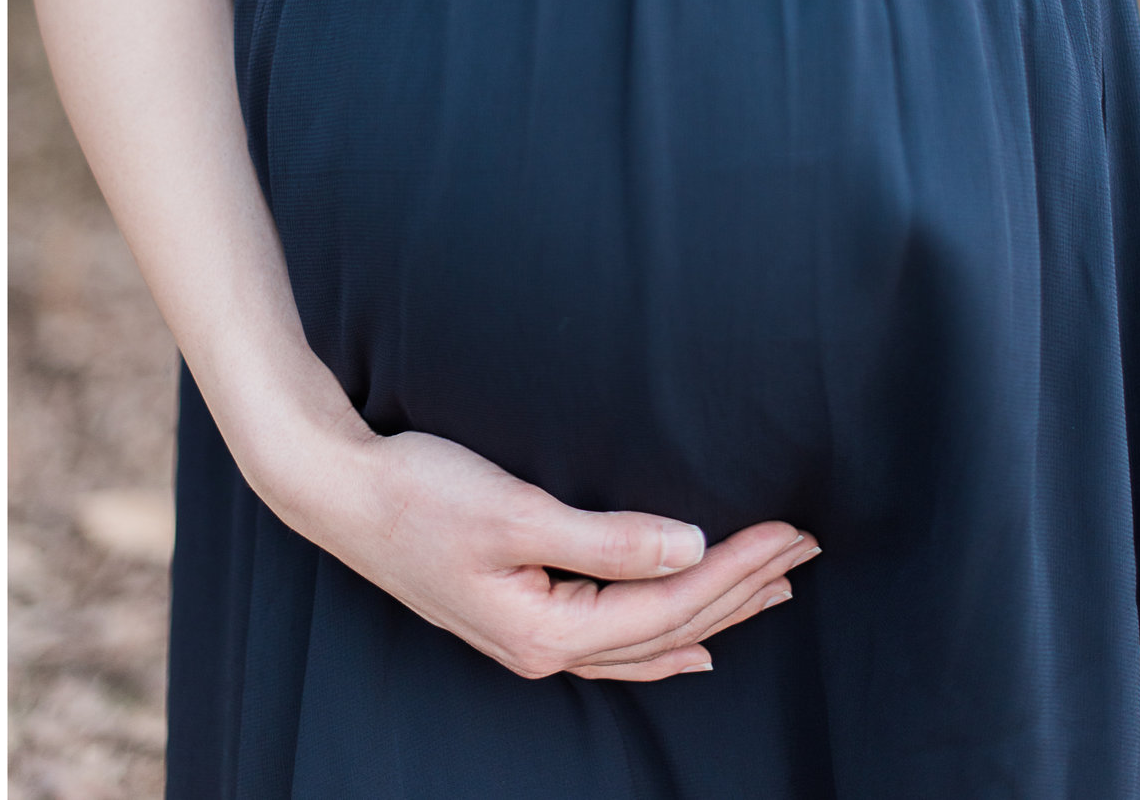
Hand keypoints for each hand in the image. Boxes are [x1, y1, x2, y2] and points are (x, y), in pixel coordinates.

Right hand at [269, 425, 819, 679]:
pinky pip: (612, 643)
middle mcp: (543, 649)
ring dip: (712, 611)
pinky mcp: (514, 614)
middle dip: (740, 588)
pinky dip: (659, 641)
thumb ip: (607, 538)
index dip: (733, 567)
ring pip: (645, 638)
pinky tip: (687, 646)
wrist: (334, 490)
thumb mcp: (515, 511)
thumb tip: (690, 548)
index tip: (787, 530)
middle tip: (804, 549)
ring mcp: (527, 638)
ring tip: (771, 591)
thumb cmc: (415, 491)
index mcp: (547, 630)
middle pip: (667, 626)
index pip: (668, 602)